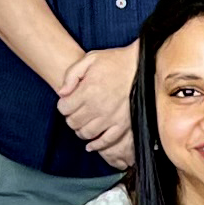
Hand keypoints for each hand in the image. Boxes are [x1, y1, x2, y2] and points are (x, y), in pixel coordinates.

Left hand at [58, 48, 137, 166]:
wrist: (141, 65)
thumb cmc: (115, 61)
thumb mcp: (90, 59)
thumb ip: (71, 75)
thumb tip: (61, 93)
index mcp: (88, 90)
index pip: (64, 108)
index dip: (62, 105)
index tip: (67, 102)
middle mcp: (98, 107)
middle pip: (73, 122)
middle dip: (70, 118)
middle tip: (74, 113)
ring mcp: (111, 118)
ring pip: (87, 133)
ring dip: (80, 130)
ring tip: (83, 124)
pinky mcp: (123, 124)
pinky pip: (106, 141)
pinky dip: (96, 145)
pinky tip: (91, 145)